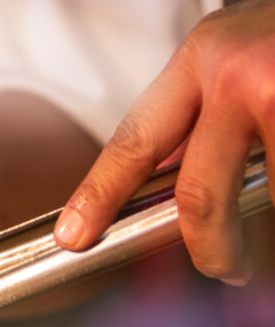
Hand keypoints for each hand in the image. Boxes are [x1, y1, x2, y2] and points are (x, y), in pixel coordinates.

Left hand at [54, 0, 274, 284]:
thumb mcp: (237, 58)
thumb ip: (204, 117)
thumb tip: (168, 193)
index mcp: (202, 57)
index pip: (133, 140)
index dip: (98, 196)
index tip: (72, 237)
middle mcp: (237, 74)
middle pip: (197, 195)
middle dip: (209, 248)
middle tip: (222, 269)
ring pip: (264, 199)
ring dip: (272, 229)